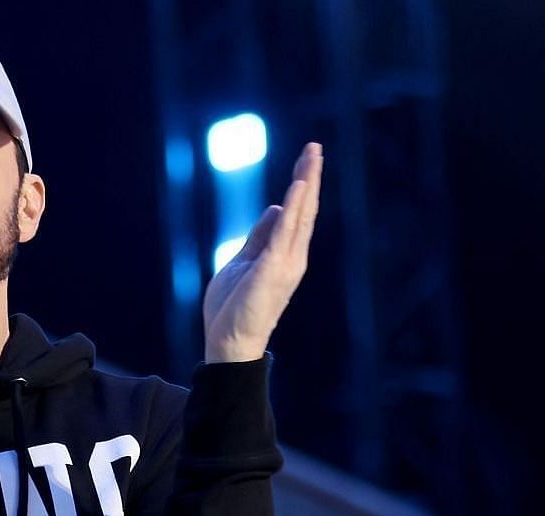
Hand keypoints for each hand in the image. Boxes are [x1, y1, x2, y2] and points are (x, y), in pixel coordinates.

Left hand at [202, 142, 322, 362]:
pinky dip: (293, 207)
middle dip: (309, 176)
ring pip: (300, 215)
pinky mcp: (273, 268)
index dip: (301, 185)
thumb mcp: (243, 261)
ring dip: (306, 182)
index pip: (296, 213)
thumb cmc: (233, 307)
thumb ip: (260, 236)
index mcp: (284, 255)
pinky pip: (285, 231)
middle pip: (304, 209)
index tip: (307, 158)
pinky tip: (298, 185)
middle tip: (315, 146)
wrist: (229, 341)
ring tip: (312, 155)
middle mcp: (292, 256)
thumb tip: (274, 207)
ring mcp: (286, 262)